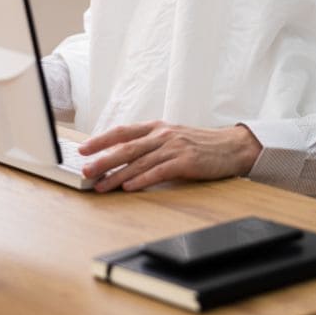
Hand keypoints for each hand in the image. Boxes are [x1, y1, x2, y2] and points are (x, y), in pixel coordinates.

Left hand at [78, 120, 262, 192]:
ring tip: (101, 185)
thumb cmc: (200, 144)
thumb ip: (149, 144)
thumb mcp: (172, 137)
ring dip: (117, 175)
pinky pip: (159, 171)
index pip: (122, 132)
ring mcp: (174, 147)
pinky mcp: (185, 161)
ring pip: (138, 162)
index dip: (101, 140)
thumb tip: (121, 157)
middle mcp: (162, 135)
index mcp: (156, 127)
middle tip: (85, 170)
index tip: (83, 149)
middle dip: (102, 160)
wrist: (232, 146)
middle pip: (126, 148)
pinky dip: (142, 180)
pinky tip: (129, 187)